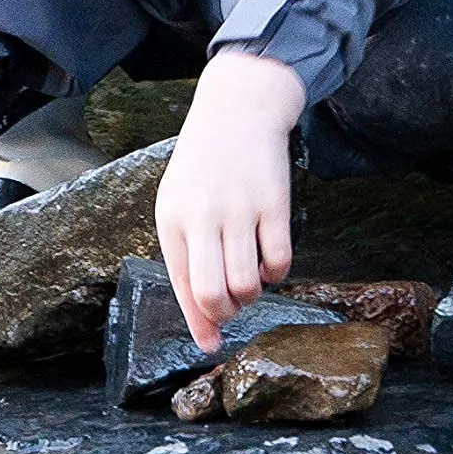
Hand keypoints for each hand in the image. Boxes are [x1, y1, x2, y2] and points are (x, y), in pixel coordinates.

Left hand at [156, 51, 303, 352]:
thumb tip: (207, 324)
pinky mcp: (274, 203)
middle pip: (213, 295)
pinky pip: (279, 261)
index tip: (212, 344)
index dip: (200, 324)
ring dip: (253, 294)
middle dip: (226, 313)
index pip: (182, 288)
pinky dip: (277, 273)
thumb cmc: (205, 166)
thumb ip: (188, 258)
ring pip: (248, 285)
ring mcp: (239, 210)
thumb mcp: (180, 204)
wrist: (238, 108)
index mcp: (173, 220)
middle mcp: (202, 217)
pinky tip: (270, 257)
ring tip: (251, 276)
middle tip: (234, 302)